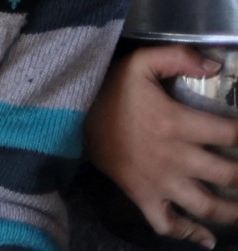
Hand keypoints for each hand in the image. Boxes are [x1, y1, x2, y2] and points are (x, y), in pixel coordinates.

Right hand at [85, 44, 237, 247]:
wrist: (70, 115)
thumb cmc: (109, 89)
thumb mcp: (139, 63)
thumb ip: (177, 57)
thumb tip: (215, 66)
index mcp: (176, 123)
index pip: (231, 134)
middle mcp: (173, 158)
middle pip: (229, 175)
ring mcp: (159, 182)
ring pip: (207, 206)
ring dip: (233, 211)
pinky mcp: (142, 197)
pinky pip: (168, 224)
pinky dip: (190, 235)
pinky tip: (208, 239)